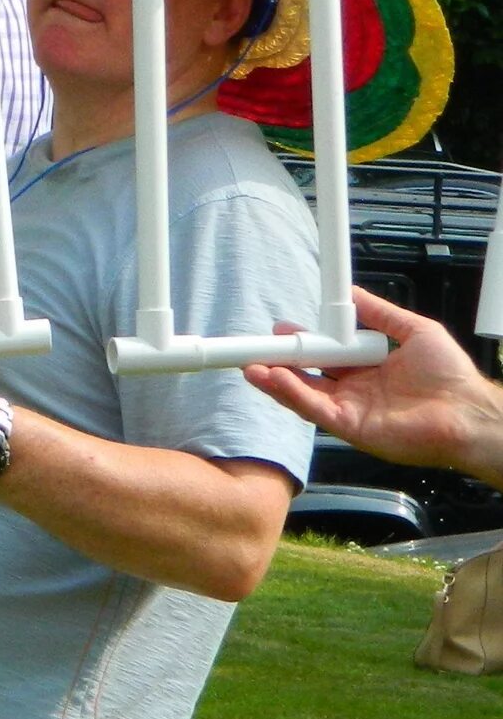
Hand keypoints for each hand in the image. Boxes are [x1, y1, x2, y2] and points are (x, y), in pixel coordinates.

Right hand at [248, 287, 502, 483]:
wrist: (468, 412)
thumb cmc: (452, 375)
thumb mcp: (414, 329)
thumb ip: (379, 312)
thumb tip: (350, 291)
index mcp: (368, 368)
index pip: (325, 353)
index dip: (303, 341)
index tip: (283, 328)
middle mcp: (354, 389)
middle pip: (306, 373)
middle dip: (279, 360)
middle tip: (256, 345)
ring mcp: (349, 409)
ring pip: (302, 392)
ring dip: (275, 379)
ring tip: (250, 364)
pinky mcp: (348, 427)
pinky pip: (312, 409)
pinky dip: (290, 393)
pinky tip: (273, 378)